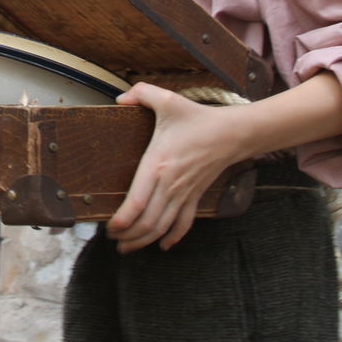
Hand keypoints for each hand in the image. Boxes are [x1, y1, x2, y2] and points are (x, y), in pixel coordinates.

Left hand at [106, 82, 243, 252]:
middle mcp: (170, 184)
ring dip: (144, 241)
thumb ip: (142, 93)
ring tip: (127, 248)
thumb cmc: (198, 118)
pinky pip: (184, 224)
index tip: (109, 227)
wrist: (232, 133)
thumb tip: (120, 98)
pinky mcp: (195, 196)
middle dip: (127, 236)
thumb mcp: (168, 100)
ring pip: (162, 227)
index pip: (136, 202)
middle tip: (111, 239)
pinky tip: (163, 245)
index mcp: (157, 164)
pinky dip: (173, 237)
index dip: (121, 220)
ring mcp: (184, 193)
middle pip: (147, 221)